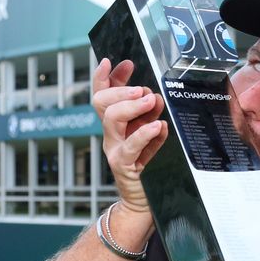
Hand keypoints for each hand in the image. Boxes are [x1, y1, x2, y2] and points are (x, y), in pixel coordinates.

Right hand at [91, 59, 167, 216]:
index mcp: (116, 122)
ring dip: (132, 106)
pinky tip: (158, 126)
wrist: (145, 199)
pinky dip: (144, 134)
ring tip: (152, 100)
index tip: (116, 61)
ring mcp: (114, 148)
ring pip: (111, 120)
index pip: (104, 93)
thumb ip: (150, 114)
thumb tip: (155, 95)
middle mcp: (111, 133)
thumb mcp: (150, 132)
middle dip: (120, 90)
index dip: (106, 76)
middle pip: (101, 103)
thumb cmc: (149, 164)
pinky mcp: (123, 165)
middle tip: (143, 88)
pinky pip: (129, 147)